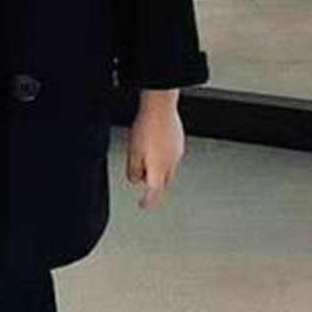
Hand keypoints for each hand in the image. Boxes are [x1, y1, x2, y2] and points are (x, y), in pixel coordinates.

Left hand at [125, 90, 184, 210]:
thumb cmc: (146, 126)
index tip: (143, 205)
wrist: (161, 105)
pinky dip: (163, 157)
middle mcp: (172, 162)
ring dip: (158, 170)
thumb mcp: (132, 151)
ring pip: (169, 168)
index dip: (148, 202)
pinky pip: (171, 156)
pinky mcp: (179, 141)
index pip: (155, 192)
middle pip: (164, 182)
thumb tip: (135, 180)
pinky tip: (154, 146)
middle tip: (143, 182)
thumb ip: (133, 170)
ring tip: (145, 159)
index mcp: (159, 168)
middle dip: (154, 186)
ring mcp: (178, 151)